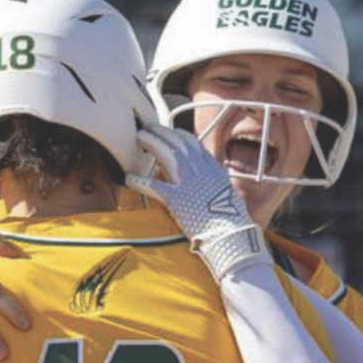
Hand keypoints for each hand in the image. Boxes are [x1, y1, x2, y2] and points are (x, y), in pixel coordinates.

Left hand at [127, 124, 269, 281]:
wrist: (232, 234)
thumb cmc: (233, 220)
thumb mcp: (230, 194)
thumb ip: (220, 184)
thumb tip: (221, 180)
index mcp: (213, 169)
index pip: (193, 144)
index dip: (179, 135)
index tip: (171, 133)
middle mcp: (200, 170)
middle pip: (178, 143)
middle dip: (162, 132)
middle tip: (149, 128)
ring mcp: (187, 183)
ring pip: (167, 154)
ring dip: (152, 143)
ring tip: (140, 137)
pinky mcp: (175, 199)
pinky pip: (154, 186)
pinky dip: (140, 181)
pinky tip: (129, 178)